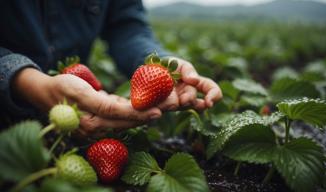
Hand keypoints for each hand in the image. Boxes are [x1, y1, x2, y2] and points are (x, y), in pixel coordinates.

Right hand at [13, 68, 161, 133]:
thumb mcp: (80, 90)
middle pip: (129, 119)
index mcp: (91, 120)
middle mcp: (97, 128)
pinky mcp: (101, 122)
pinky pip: (122, 117)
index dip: (139, 113)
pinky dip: (137, 111)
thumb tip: (123, 107)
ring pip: (129, 119)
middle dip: (152, 112)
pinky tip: (154, 106)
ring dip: (149, 112)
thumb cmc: (62, 88)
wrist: (45, 94)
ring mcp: (99, 127)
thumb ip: (100, 101)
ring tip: (169, 104)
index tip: (158, 111)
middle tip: (173, 104)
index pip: (120, 115)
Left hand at [158, 58, 221, 110]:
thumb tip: (195, 80)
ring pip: (177, 107)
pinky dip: (157, 111)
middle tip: (183, 99)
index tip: (209, 102)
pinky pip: (160, 110)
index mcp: (195, 84)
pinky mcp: (160, 106)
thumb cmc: (168, 65)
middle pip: (193, 101)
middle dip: (189, 100)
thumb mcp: (179, 63)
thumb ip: (188, 70)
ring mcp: (174, 103)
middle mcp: (186, 96)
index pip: (211, 89)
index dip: (214, 96)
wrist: (149, 68)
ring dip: (174, 104)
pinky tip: (155, 111)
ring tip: (169, 102)